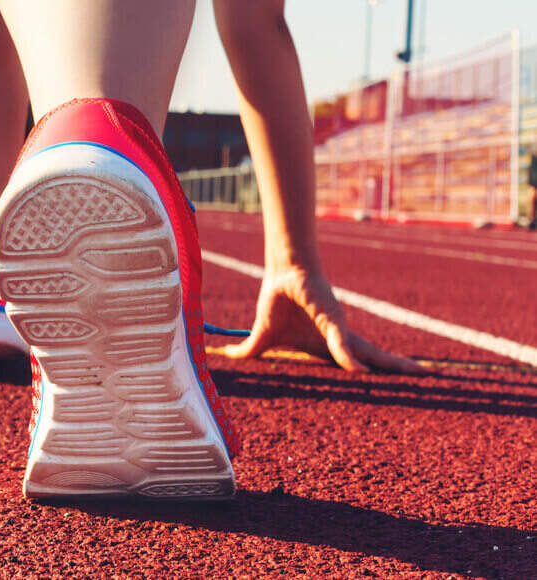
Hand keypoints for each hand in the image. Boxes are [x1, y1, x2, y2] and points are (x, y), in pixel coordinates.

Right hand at [222, 265, 424, 372]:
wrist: (281, 273)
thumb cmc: (277, 301)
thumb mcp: (263, 337)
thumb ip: (250, 349)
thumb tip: (226, 354)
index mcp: (328, 345)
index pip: (359, 363)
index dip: (378, 373)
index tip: (399, 383)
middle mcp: (340, 339)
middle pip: (376, 358)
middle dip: (401, 368)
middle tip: (431, 376)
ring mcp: (339, 331)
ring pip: (371, 354)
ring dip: (394, 366)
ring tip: (423, 373)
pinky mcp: (332, 321)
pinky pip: (341, 345)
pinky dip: (349, 359)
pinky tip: (360, 372)